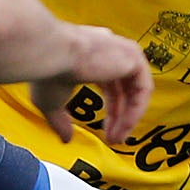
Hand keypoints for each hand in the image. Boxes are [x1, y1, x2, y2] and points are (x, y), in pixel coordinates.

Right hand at [32, 26, 152, 143]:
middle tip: (113, 139)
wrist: (51, 56)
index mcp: (92, 54)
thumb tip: (65, 138)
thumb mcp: (51, 101)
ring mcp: (124, 52)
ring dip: (128, 118)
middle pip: (124, 90)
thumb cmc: (46, 71)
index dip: (111, 112)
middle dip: (120, 118)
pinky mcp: (133, 57)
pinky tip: (124, 126)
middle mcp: (110, 50)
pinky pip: (143, 89)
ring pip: (135, 91)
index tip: (104, 131)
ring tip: (117, 138)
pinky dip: (135, 110)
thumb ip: (61, 120)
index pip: (110, 86)